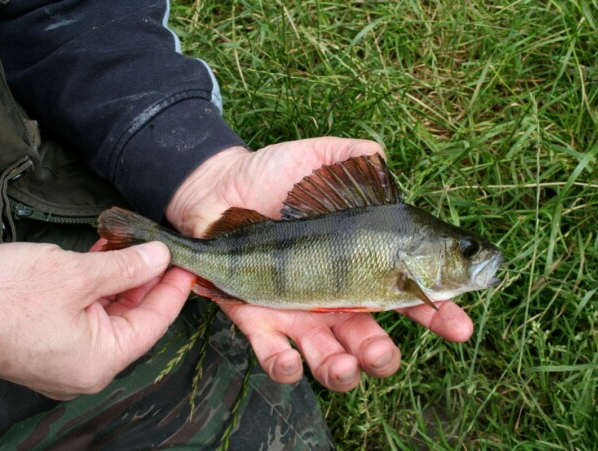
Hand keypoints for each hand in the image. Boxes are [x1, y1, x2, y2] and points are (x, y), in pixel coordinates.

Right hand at [0, 240, 194, 398]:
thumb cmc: (8, 296)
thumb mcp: (76, 275)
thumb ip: (126, 267)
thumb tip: (160, 257)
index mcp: (101, 359)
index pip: (155, 322)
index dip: (174, 289)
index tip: (188, 263)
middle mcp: (87, 364)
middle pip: (133, 316)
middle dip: (147, 278)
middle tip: (161, 248)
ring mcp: (66, 354)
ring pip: (108, 311)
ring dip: (120, 276)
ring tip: (131, 243)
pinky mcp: (47, 339)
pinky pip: (84, 311)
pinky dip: (95, 283)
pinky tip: (102, 253)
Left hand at [166, 137, 472, 390]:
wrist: (218, 188)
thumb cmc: (273, 174)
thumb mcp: (320, 157)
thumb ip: (355, 157)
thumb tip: (385, 161)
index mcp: (362, 264)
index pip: (409, 293)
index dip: (440, 313)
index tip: (460, 327)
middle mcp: (337, 297)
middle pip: (371, 340)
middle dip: (383, 355)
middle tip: (384, 353)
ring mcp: (299, 313)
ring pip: (330, 358)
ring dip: (342, 372)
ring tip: (345, 365)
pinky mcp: (259, 319)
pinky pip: (274, 353)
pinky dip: (284, 365)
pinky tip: (291, 360)